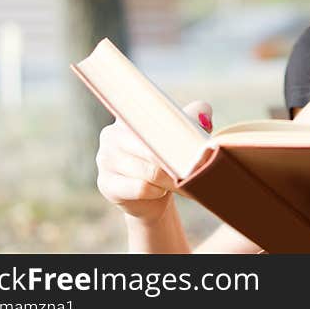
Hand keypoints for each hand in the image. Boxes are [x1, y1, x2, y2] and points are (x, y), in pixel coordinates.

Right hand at [95, 101, 212, 222]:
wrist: (152, 198)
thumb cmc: (167, 161)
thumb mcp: (182, 137)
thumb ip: (193, 118)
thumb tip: (204, 110)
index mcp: (130, 116)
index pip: (151, 116)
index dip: (174, 131)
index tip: (190, 143)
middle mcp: (112, 134)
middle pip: (153, 147)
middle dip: (177, 161)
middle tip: (195, 169)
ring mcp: (105, 159)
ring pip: (148, 170)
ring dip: (169, 179)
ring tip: (178, 182)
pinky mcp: (106, 184)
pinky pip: (140, 188)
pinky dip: (156, 191)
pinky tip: (159, 190)